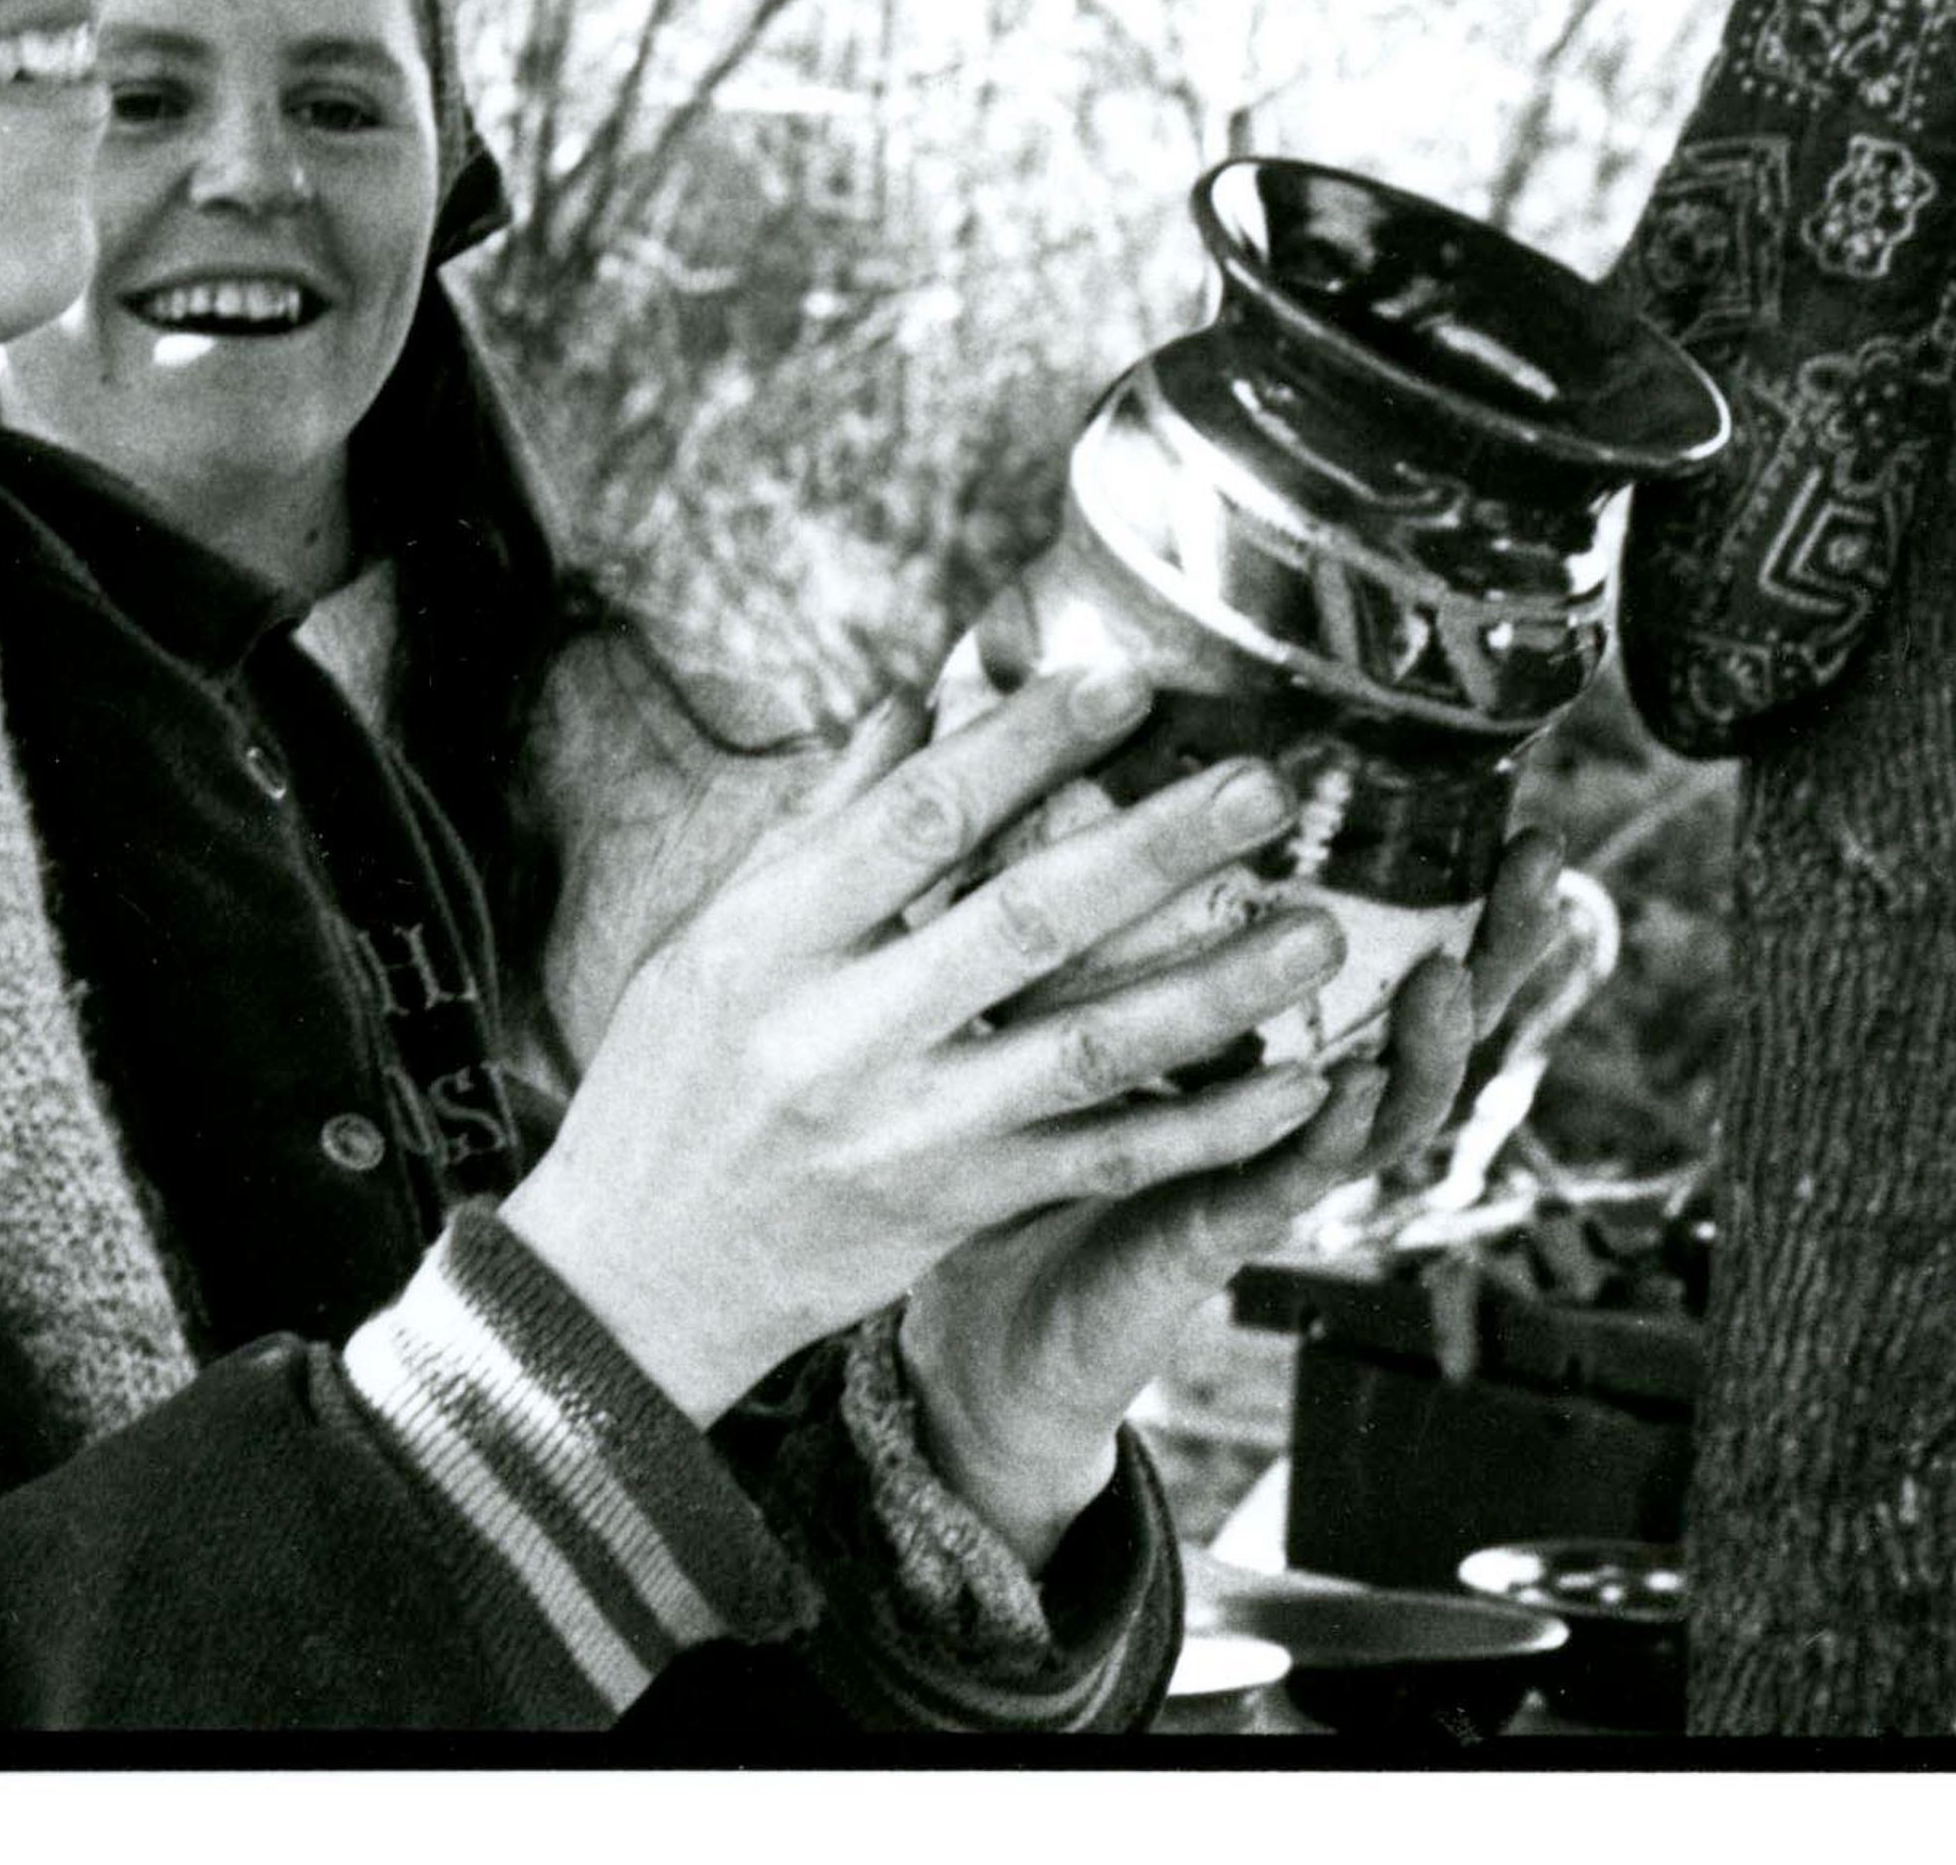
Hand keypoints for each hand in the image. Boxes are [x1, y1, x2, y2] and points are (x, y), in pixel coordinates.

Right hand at [497, 662, 1352, 1427]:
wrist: (636, 1274)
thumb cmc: (671, 1079)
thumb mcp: (714, 935)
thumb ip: (823, 822)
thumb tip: (921, 699)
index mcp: (769, 939)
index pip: (916, 819)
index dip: (1024, 744)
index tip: (1124, 680)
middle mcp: (839, 1032)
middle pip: (1023, 920)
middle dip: (1156, 847)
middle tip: (1267, 786)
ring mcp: (907, 1130)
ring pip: (1089, 1048)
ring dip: (1215, 987)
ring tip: (1319, 930)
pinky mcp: (957, 1209)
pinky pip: (1106, 1161)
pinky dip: (1206, 1124)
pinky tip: (1295, 1084)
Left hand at [895, 828, 1581, 1567]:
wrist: (980, 1307)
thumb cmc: (1012, 1124)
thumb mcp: (1040, 984)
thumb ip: (1063, 880)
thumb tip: (1029, 732)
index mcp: (1266, 1024)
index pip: (1393, 944)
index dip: (1463, 889)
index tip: (1518, 811)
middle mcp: (1288, 1094)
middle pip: (1425, 1017)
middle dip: (1495, 948)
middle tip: (1533, 870)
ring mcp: (1263, 1166)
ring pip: (1384, 1105)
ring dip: (1426, 1043)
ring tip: (1449, 974)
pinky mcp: (1212, 1233)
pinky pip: (1280, 1180)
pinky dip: (1320, 1137)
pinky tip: (1344, 1090)